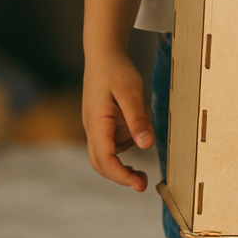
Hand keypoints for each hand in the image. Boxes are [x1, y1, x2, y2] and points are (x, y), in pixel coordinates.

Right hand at [82, 50, 154, 191]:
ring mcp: (94, 125)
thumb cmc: (116, 69)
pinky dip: (125, 141)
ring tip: (143, 136)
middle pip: (101, 163)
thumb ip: (137, 119)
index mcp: (96, 123)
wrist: (103, 52)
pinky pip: (112, 139)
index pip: (105, 159)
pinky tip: (136, 125)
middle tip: (143, 181)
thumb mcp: (131, 92)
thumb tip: (146, 146)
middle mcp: (91, 128)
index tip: (140, 185)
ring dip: (124, 156)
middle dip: (120, 175)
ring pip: (107, 152)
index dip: (121, 176)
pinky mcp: (100, 121)